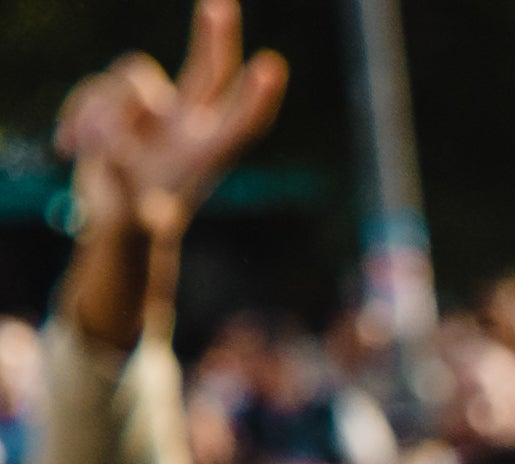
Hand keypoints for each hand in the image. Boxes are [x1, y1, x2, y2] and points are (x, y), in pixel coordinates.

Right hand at [56, 0, 286, 251]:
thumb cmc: (135, 220)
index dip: (256, 97)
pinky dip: (79, 118)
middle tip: (219, 4)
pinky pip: (94, 89)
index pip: (238, 121)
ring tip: (96, 154)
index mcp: (206, 153)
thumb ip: (125, 178)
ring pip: (130, 78)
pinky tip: (70, 149)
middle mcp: (188, 123)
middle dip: (215, 35)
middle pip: (208, 71)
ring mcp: (155, 107)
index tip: (273, 67)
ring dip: (102, 115)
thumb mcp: (134, 212)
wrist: (116, 216)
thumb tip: (117, 135)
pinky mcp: (120, 99)